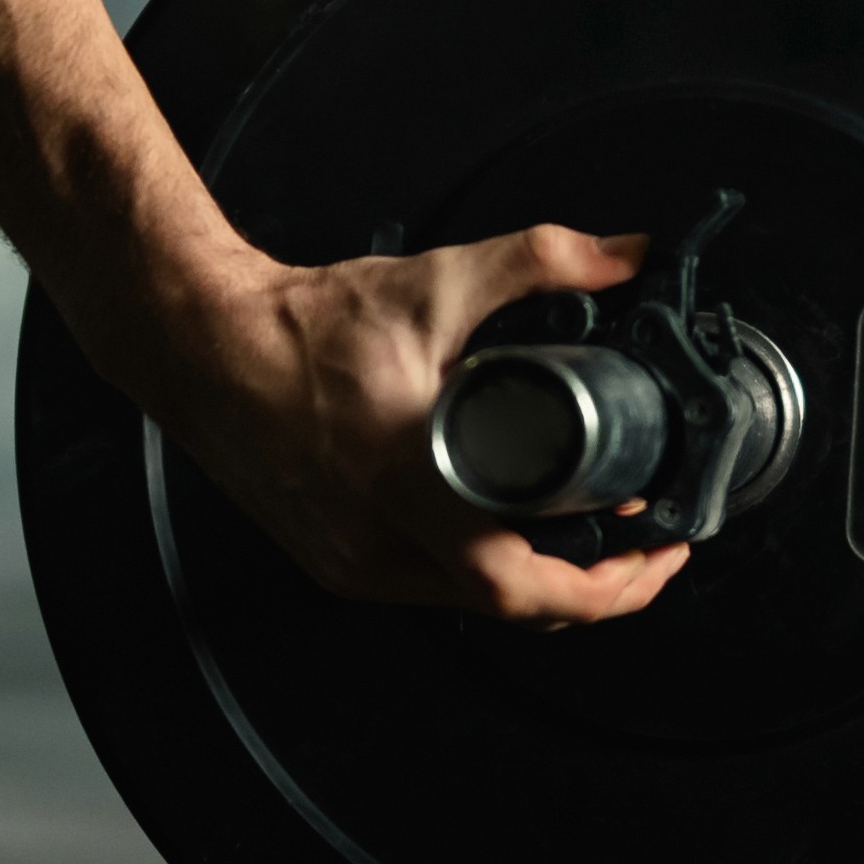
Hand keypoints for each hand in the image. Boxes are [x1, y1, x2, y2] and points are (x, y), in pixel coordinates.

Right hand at [135, 223, 695, 626]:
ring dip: (537, 581)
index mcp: (412, 483)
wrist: (206, 347)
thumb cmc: (304, 327)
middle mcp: (381, 542)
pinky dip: (480, 568)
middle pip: (512, 609)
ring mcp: (354, 563)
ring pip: (469, 602)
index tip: (656, 554)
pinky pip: (428, 588)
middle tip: (643, 552)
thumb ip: (541, 261)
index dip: (606, 588)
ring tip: (588, 536)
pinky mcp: (336, 563)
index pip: (523, 585)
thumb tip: (624, 254)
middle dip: (594, 590)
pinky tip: (507, 533)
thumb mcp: (438, 284)